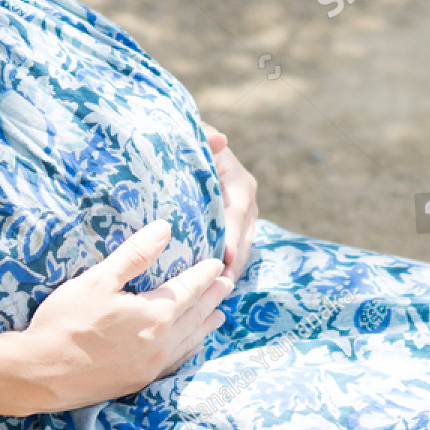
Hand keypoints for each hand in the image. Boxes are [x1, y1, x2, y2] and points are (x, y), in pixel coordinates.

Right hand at [10, 221, 232, 412]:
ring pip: (190, 342)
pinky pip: (176, 363)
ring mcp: (152, 366)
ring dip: (206, 325)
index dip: (204, 275)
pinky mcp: (139, 382)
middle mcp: (161, 343)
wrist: (39, 374)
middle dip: (212, 298)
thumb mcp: (97, 280)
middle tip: (227, 284)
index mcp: (154, 315)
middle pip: (195, 315)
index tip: (217, 264)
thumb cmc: (64, 322)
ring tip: (218, 315)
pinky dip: (189, 350)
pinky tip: (190, 347)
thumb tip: (165, 228)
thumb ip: (134, 254)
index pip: (188, 289)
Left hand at [201, 122, 258, 281]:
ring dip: (232, 269)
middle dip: (235, 261)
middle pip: (244, 235)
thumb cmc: (185, 142)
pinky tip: (212, 287)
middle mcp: (245, 199)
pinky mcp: (231, 228)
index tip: (225, 255)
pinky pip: (232, 249)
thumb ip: (203, 138)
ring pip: (241, 246)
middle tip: (222, 285)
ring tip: (218, 292)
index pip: (238, 209)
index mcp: (238, 179)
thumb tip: (219, 140)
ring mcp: (241, 216)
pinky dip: (225, 267)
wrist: (184, 148)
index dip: (232, 233)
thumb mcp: (192, 137)